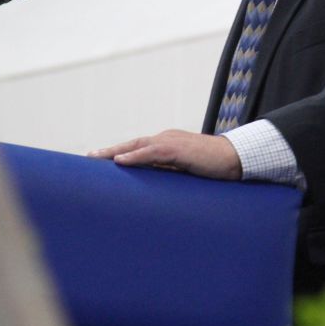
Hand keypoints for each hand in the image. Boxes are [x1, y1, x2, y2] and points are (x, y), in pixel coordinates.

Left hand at [88, 129, 241, 180]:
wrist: (235, 159)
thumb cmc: (213, 167)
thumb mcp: (186, 171)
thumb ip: (169, 173)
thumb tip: (152, 186)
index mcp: (168, 144)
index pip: (139, 147)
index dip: (121, 153)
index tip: (101, 160)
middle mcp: (166, 138)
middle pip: (132, 143)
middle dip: (110, 151)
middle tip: (89, 158)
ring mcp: (171, 142)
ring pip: (137, 145)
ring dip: (115, 152)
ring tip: (96, 159)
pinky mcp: (178, 150)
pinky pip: (152, 152)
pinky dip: (134, 156)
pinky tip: (120, 161)